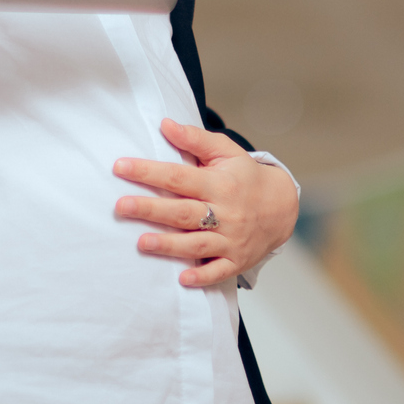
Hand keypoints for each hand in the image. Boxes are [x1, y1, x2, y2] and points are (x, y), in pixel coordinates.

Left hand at [113, 120, 299, 287]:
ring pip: (197, 243)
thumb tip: (165, 124)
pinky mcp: (237, 260)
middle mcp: (226, 212)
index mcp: (219, 183)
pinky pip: (219, 271)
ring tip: (142, 243)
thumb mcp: (226, 152)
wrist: (282, 207)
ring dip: (170, 245)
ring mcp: (232, 239)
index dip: (149, 172)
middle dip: (151, 210)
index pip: (179, 176)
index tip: (120, 167)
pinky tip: (182, 280)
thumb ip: (195, 139)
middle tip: (121, 207)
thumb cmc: (246, 177)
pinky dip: (202, 277)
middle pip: (183, 212)